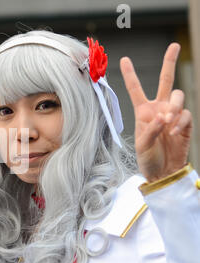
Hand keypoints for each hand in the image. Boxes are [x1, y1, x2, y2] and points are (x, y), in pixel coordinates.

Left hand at [120, 43, 191, 181]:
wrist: (164, 171)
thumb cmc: (148, 158)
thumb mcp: (142, 145)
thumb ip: (150, 130)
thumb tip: (163, 117)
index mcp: (142, 111)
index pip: (135, 89)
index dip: (130, 74)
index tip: (124, 59)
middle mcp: (158, 108)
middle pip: (165, 80)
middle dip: (169, 62)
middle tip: (174, 45)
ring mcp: (173, 113)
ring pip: (177, 96)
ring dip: (173, 106)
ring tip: (167, 121)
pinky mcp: (185, 122)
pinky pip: (185, 114)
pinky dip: (180, 122)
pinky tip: (173, 132)